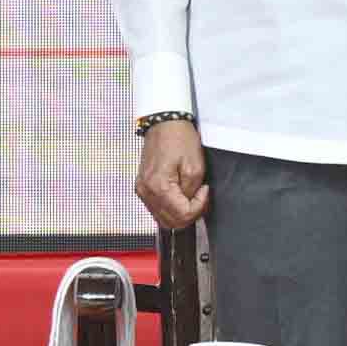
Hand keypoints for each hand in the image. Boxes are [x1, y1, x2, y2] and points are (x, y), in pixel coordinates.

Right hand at [134, 116, 211, 232]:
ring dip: (179, 212)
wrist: (164, 123)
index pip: (182, 215)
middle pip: (170, 222)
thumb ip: (193, 191)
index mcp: (159, 187)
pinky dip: (170, 207)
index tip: (204, 192)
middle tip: (200, 198)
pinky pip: (156, 207)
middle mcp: (146, 191)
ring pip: (162, 218)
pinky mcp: (143, 186)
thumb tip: (191, 203)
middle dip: (189, 214)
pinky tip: (179, 194)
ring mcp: (142, 189)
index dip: (198, 207)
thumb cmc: (178, 138)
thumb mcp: (195, 166)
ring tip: (190, 195)